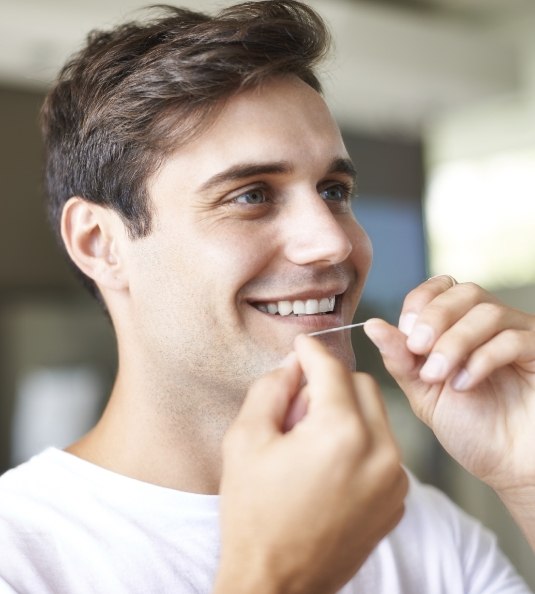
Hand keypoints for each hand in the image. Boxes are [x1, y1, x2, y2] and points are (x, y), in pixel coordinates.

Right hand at [214, 334, 406, 593]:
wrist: (277, 583)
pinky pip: (384, 448)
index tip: (301, 345)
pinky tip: (329, 465)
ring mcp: (394, 479)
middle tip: (298, 405)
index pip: (332, 369)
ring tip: (312, 439)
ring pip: (377, 415)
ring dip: (347, 411)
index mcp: (341, 432)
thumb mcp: (245, 439)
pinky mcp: (397, 499)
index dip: (312, 351)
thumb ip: (272, 387)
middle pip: (362, 384)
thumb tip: (294, 364)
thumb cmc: (254, 513)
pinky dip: (361, 441)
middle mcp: (380, 451)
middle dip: (331, 382)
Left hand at [364, 276, 534, 526]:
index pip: (441, 288)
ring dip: (454, 342)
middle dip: (434, 318)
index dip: (421, 303)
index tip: (406, 333)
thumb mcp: (424, 392)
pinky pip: (513, 339)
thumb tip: (372, 326)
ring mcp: (520, 337)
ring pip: (487, 312)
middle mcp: (492, 326)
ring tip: (438, 375)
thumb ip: (400, 359)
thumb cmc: (471, 430)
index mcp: (461, 328)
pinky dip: (482, 359)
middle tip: (418, 349)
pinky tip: (465, 384)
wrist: (510, 467)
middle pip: (465, 292)